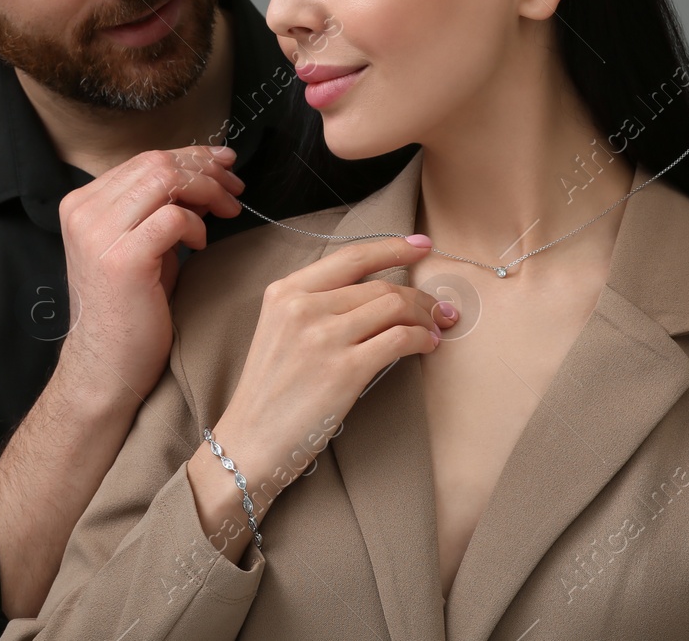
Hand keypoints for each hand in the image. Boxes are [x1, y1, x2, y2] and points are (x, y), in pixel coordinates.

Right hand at [57, 145, 244, 402]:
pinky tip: (200, 245)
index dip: (191, 157)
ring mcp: (99, 233)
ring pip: (166, 179)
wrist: (107, 367)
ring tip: (228, 211)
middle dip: (206, 170)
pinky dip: (196, 225)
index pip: (145, 159)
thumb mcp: (141, 245)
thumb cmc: (130, 309)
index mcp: (82, 204)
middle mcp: (84, 212)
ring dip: (208, 191)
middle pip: (158, 162)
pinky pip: (174, 217)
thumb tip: (204, 175)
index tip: (224, 166)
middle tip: (235, 189)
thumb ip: (160, 207)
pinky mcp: (123, 259)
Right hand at [196, 235, 457, 529]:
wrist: (249, 441)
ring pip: (394, 307)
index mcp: (285, 292)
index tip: (421, 246)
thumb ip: (316, 305)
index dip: (392, 247)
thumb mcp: (280, 331)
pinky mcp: (344, 370)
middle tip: (439, 307)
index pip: (350, 258)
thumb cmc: (270, 391)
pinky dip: (420, 339)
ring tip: (435, 328)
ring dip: (424, 316)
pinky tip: (425, 345)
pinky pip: (398, 340)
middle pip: (379, 286)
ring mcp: (323, 338)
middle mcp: (302, 307)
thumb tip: (378, 294)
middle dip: (419, 295)